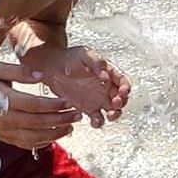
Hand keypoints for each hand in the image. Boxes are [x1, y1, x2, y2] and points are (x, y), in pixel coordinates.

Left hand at [0, 48, 130, 126]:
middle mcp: (106, 87)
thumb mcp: (84, 55)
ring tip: (109, 115)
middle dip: (121, 103)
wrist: (52, 67)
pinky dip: (99, 122)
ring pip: (113, 110)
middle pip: (121, 98)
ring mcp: (98, 99)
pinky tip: (94, 121)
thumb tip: (106, 77)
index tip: (122, 92)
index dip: (126, 87)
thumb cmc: (69, 58)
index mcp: (109, 72)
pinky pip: (98, 118)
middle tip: (115, 104)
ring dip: (115, 114)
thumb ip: (97, 63)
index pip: (123, 80)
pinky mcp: (89, 109)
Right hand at [0, 68, 81, 149]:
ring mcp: (5, 131)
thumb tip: (40, 76)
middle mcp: (5, 119)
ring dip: (55, 134)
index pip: (34, 105)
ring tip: (70, 128)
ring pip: (34, 138)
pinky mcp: (5, 138)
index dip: (53, 105)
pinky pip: (26, 144)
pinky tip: (54, 137)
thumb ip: (19, 71)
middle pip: (38, 123)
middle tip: (77, 115)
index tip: (68, 102)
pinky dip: (42, 143)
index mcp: (4, 100)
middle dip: (60, 120)